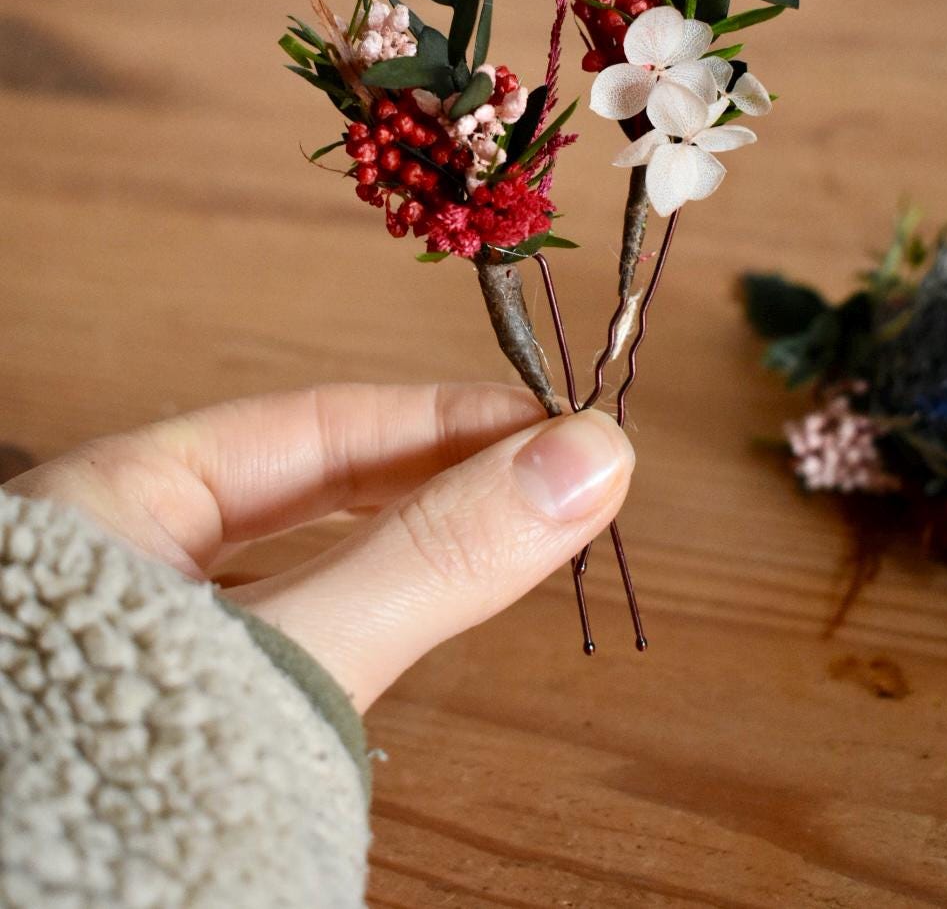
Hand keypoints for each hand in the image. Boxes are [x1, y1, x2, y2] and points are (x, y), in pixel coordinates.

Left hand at [5, 383, 633, 708]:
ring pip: (301, 560)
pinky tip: (414, 619)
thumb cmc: (110, 779)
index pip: (313, 424)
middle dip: (433, 477)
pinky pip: (285, 632)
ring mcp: (144, 634)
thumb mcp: (287, 652)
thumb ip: (426, 561)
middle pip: (309, 485)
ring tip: (505, 535)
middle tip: (553, 479)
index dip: (442, 420)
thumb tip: (582, 462)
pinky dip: (359, 618)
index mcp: (114, 496)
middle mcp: (121, 551)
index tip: (554, 428)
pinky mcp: (171, 710)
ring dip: (404, 546)